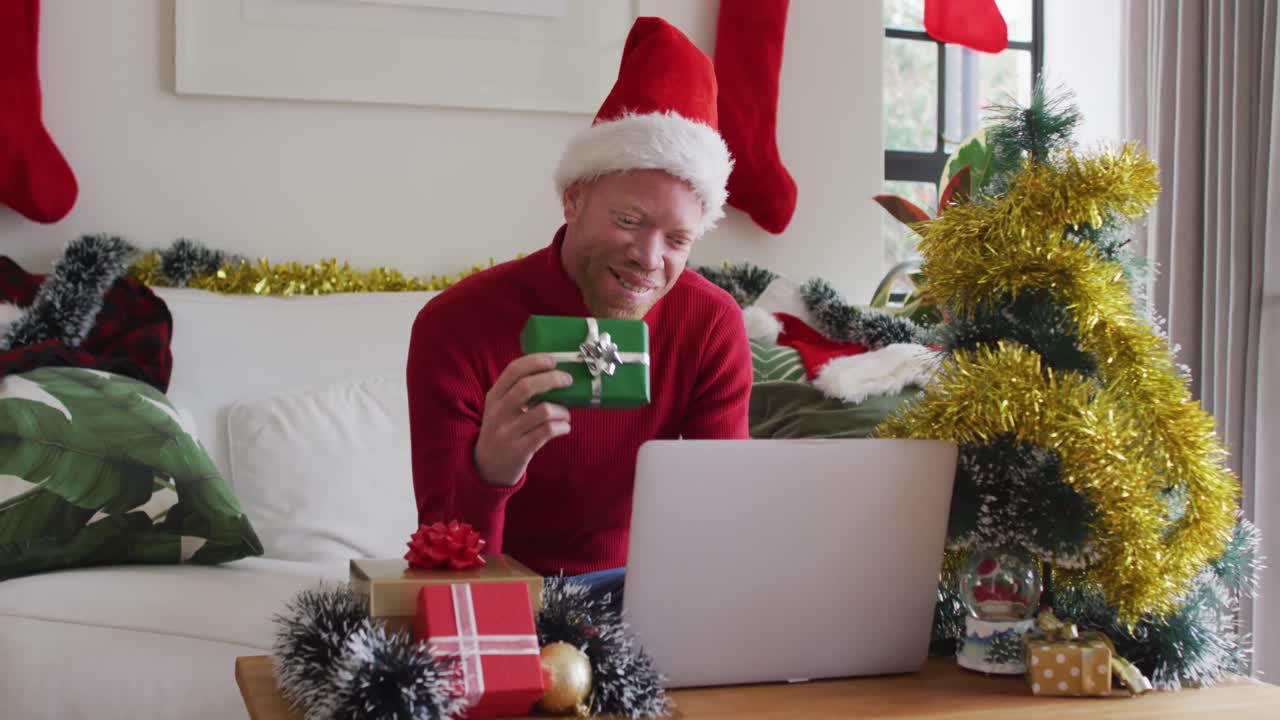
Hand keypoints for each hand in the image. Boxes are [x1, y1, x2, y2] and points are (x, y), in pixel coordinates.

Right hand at [474, 354, 573, 486]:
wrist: (486, 466)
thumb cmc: (502, 430)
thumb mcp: (500, 408)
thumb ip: (518, 391)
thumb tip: (553, 372)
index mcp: (494, 396)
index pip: (513, 370)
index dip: (535, 361)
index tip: (553, 360)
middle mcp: (499, 412)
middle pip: (527, 387)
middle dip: (552, 379)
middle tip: (567, 380)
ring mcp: (508, 431)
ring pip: (543, 410)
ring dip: (562, 409)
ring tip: (565, 414)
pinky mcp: (520, 449)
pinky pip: (548, 431)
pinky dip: (562, 426)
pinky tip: (564, 427)